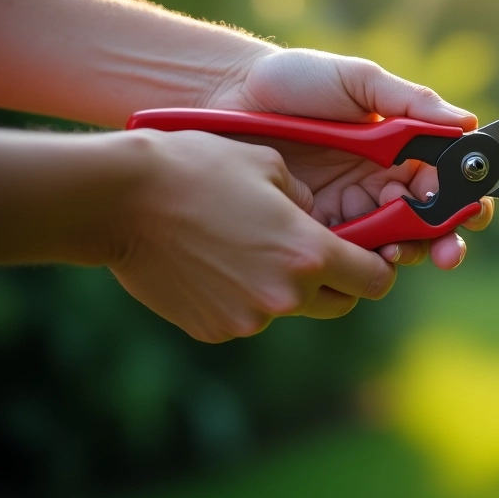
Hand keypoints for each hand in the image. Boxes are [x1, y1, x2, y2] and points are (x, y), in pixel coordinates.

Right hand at [112, 130, 396, 341]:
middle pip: (340, 304)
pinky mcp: (213, 330)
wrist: (120, 201)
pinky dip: (242, 296)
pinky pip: (247, 316)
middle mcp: (285, 295)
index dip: (379, 267)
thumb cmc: (199, 170)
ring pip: (289, 309)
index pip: (375, 280)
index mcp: (309, 253)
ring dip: (285, 287)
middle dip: (338, 281)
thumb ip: (310, 201)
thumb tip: (320, 219)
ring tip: (249, 246)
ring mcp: (248, 319)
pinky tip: (215, 262)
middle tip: (315, 252)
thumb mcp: (272, 167)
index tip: (371, 256)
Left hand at [204, 48, 493, 268]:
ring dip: (403, 254)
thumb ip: (412, 101)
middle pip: (426, 224)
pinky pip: (342, 254)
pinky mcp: (312, 230)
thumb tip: (467, 123)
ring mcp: (346, 211)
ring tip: (395, 251)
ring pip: (390, 245)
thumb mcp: (357, 80)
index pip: (444, 184)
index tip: (469, 213)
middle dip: (443, 242)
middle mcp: (379, 185)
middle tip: (445, 252)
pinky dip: (356, 261)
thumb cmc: (293, 80)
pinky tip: (358, 258)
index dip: (463, 202)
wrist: (224, 96)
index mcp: (399, 151)